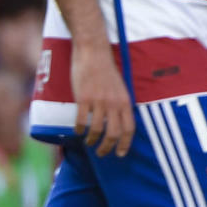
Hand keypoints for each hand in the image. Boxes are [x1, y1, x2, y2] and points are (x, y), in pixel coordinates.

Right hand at [71, 38, 134, 154]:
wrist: (93, 52)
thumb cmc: (105, 69)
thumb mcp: (119, 87)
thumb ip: (119, 103)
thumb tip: (115, 120)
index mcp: (125, 101)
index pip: (129, 129)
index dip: (125, 144)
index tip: (119, 154)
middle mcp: (114, 103)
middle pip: (113, 133)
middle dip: (107, 147)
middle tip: (101, 153)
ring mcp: (98, 101)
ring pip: (97, 129)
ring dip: (92, 140)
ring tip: (88, 142)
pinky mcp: (83, 98)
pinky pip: (81, 120)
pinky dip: (79, 129)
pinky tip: (77, 131)